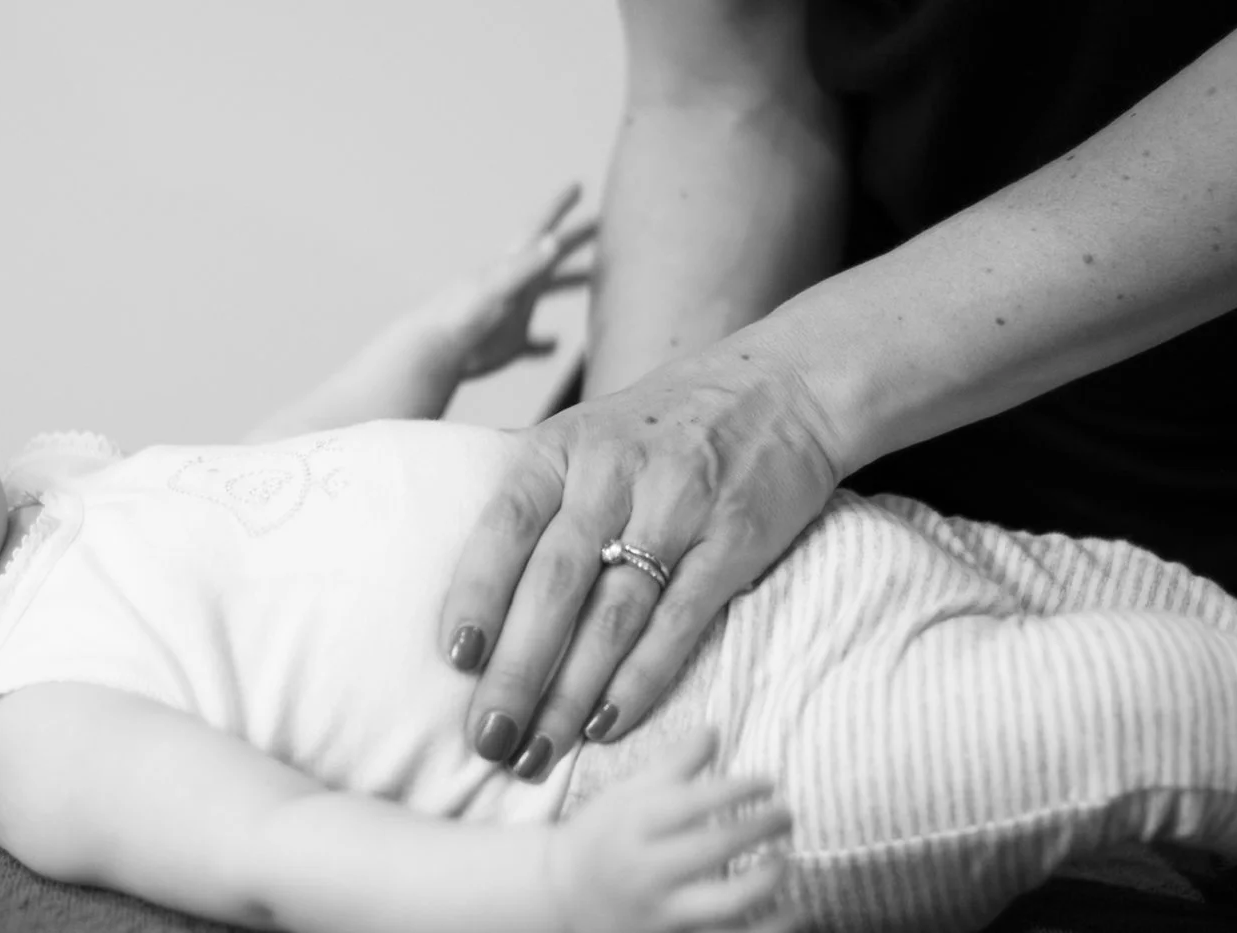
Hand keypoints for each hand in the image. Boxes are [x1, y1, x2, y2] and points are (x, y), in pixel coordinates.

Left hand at [414, 183, 596, 380]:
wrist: (433, 351)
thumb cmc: (462, 318)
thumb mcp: (498, 287)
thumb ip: (526, 265)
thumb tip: (554, 241)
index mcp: (512, 268)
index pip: (540, 229)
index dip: (558, 207)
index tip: (577, 185)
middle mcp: (515, 286)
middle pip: (551, 256)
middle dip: (575, 238)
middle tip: (601, 223)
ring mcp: (510, 315)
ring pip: (545, 292)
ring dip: (570, 282)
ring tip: (595, 278)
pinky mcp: (506, 345)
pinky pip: (531, 342)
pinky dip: (545, 343)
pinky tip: (555, 345)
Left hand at [440, 339, 839, 776]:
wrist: (782, 386)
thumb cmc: (663, 425)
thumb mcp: (583, 432)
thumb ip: (531, 495)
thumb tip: (455, 576)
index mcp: (562, 449)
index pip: (506, 526)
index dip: (477, 593)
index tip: (454, 658)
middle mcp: (612, 475)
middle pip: (553, 585)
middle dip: (515, 670)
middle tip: (485, 737)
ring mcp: (676, 508)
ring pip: (613, 614)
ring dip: (570, 693)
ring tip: (535, 752)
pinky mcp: (732, 541)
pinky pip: (680, 620)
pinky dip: (641, 678)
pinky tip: (606, 724)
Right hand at [546, 730, 796, 932]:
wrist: (559, 896)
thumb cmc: (601, 836)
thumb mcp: (625, 794)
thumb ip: (671, 765)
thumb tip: (713, 730)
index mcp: (634, 825)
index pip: (692, 801)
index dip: (738, 788)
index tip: (768, 781)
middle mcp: (646, 869)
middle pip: (714, 847)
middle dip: (760, 827)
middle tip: (786, 815)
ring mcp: (661, 911)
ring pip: (726, 902)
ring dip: (767, 878)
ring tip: (784, 859)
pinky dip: (770, 927)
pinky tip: (793, 908)